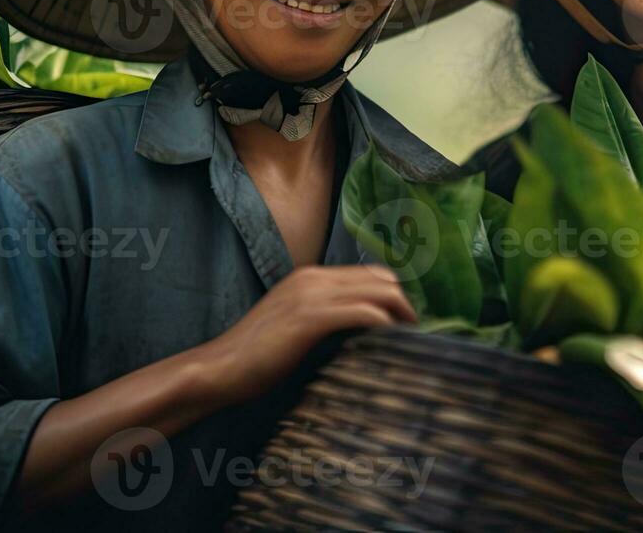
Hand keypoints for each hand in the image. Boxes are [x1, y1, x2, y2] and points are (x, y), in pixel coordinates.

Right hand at [202, 264, 415, 403]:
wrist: (219, 368)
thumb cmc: (255, 356)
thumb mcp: (294, 326)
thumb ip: (323, 317)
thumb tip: (361, 328)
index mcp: (310, 277)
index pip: (369, 273)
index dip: (396, 291)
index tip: (413, 315)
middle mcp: (313, 278)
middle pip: (379, 277)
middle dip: (407, 299)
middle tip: (423, 326)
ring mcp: (310, 295)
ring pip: (376, 290)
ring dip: (402, 310)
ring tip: (417, 333)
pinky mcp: (309, 318)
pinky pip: (361, 312)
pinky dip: (384, 321)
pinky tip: (395, 337)